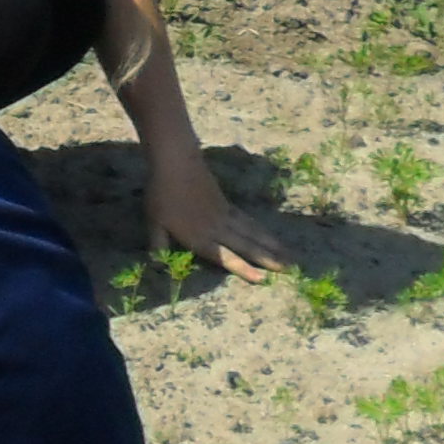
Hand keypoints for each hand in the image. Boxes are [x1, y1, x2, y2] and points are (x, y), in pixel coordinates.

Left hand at [147, 161, 289, 283]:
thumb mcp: (154, 222)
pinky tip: (269, 235)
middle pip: (246, 246)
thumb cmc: (162, 195)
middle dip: (267, 258)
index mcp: (198, 237)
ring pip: (252, 233)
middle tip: (289, 269)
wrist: (177, 164)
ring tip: (288, 255)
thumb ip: (158, 243)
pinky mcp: (228, 204)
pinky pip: (248, 221)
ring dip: (270, 245)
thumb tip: (156, 265)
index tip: (262, 279)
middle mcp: (217, 229)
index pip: (224, 257)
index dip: (242, 268)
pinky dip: (260, 230)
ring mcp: (225, 215)